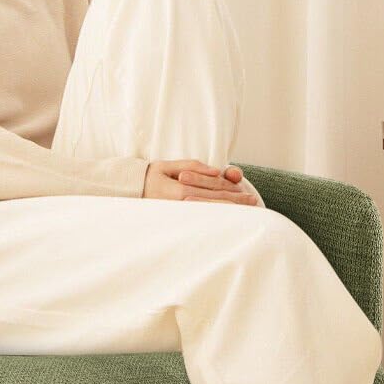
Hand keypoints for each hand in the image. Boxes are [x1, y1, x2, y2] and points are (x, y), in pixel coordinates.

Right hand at [142, 160, 261, 204]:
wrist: (130, 192)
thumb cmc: (150, 176)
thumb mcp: (168, 166)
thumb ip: (192, 166)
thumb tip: (216, 171)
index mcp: (181, 191)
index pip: (213, 190)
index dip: (232, 191)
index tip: (247, 192)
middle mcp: (183, 204)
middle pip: (216, 203)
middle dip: (236, 203)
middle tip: (253, 202)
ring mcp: (181, 214)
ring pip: (211, 211)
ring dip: (230, 210)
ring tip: (246, 210)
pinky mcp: (179, 218)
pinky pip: (202, 216)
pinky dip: (216, 215)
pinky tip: (226, 216)